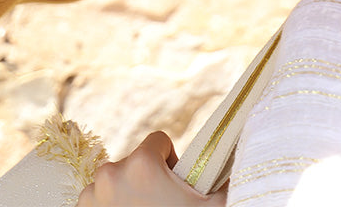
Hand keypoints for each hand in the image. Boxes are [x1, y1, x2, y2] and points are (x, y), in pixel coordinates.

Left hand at [76, 131, 226, 205]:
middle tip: (160, 205)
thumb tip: (248, 158)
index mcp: (142, 164)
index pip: (158, 140)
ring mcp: (91, 195)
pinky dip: (108, 206)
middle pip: (134, 160)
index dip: (171, 161)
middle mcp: (111, 173)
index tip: (176, 183)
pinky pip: (96, 198)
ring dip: (125, 192)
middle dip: (147, 178)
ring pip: (113, 179)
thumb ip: (225, 180)